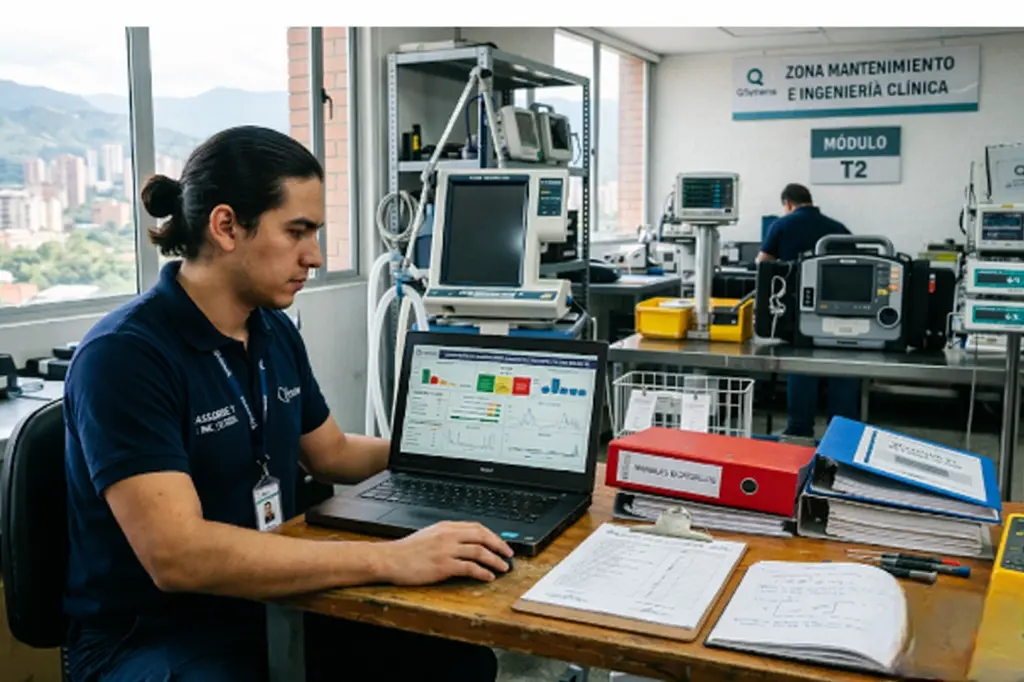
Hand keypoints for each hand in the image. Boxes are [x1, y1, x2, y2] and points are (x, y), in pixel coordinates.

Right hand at [376, 521, 513, 584]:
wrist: (389, 559)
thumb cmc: (407, 551)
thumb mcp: (429, 535)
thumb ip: (447, 536)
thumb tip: (466, 542)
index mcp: (446, 527)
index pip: (476, 527)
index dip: (493, 536)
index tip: (501, 544)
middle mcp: (448, 535)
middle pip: (482, 536)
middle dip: (499, 546)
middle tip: (509, 555)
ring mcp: (446, 550)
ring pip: (479, 552)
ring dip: (495, 560)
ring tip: (503, 568)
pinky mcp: (443, 566)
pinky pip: (469, 568)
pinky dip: (482, 572)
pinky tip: (488, 577)